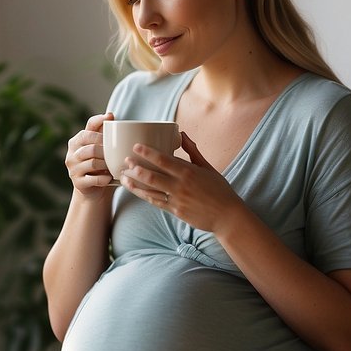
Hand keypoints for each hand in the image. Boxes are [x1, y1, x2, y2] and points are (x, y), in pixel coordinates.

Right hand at [64, 112, 115, 198]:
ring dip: (106, 165)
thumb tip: (110, 114)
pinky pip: (93, 179)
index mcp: (76, 141)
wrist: (95, 190)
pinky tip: (109, 178)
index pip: (87, 130)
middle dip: (106, 151)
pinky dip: (104, 178)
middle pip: (91, 148)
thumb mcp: (101, 147)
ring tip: (113, 167)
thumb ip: (103, 131)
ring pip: (93, 163)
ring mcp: (73, 169)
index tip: (111, 125)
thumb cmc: (101, 165)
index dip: (100, 126)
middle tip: (116, 155)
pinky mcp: (77, 183)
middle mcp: (71, 154)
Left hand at [121, 131, 242, 230]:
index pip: (164, 160)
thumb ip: (193, 151)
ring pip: (150, 191)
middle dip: (136, 168)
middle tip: (125, 161)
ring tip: (123, 177)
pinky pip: (156, 202)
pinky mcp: (176, 211)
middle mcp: (181, 185)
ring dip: (135, 183)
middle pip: (152, 176)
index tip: (135, 146)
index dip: (147, 153)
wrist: (227, 216)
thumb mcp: (208, 167)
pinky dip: (144, 196)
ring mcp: (177, 200)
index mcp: (189, 172)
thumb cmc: (219, 190)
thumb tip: (182, 134)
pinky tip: (135, 190)